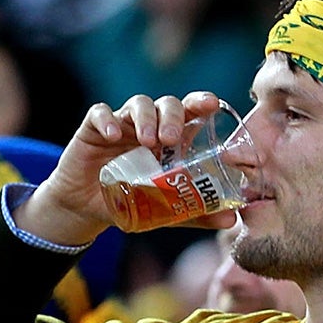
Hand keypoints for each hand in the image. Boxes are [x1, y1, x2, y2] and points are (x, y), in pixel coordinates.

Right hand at [18, 89, 236, 243]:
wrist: (90, 209)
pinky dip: (107, 121)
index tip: (211, 104)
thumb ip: (196, 213)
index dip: (201, 102)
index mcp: (172, 139)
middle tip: (170, 139)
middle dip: (172, 116)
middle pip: (167, 104)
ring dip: (146, 118)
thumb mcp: (165, 209)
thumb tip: (232, 220)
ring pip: (138, 104)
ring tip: (148, 140)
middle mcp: (150, 126)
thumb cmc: (133, 200)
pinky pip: (99, 114)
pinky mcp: (93, 129)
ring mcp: (123, 124)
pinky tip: (112, 136)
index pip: (190, 111)